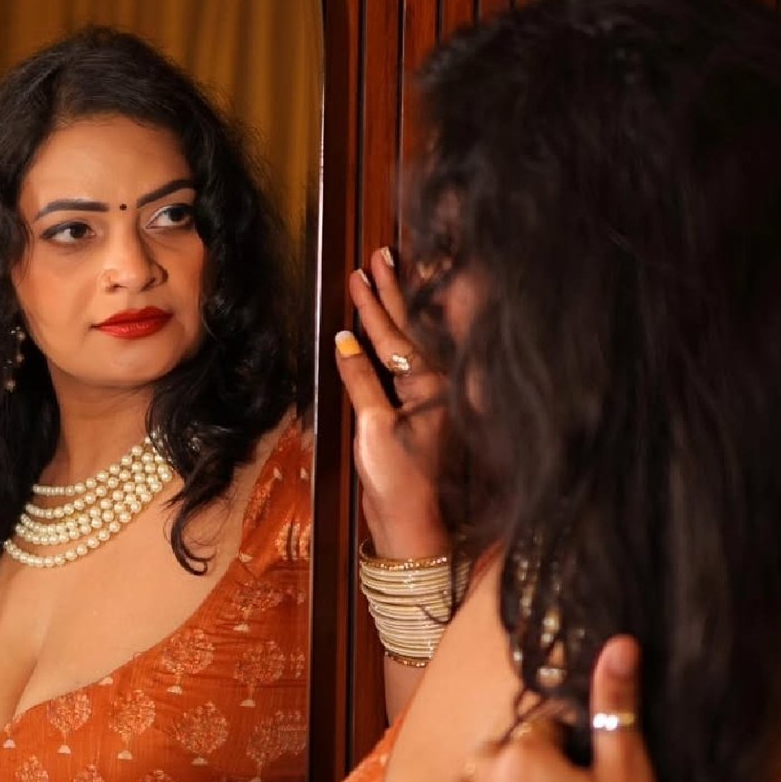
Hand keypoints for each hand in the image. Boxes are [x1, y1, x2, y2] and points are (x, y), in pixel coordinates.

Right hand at [333, 247, 447, 558]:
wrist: (411, 525)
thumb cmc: (397, 481)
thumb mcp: (375, 428)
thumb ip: (361, 381)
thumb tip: (345, 341)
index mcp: (429, 386)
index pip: (395, 335)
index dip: (374, 304)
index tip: (359, 273)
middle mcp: (434, 387)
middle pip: (409, 330)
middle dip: (392, 293)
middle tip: (380, 256)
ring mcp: (427, 401)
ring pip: (408, 345)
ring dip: (393, 312)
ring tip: (383, 280)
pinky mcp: (417, 416)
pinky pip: (405, 367)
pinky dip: (391, 344)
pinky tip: (379, 335)